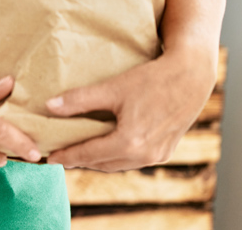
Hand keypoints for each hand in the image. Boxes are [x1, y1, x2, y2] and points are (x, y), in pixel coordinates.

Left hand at [45, 46, 216, 170]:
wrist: (192, 77)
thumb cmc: (152, 79)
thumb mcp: (113, 88)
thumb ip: (80, 99)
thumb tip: (49, 106)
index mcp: (129, 142)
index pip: (89, 154)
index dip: (67, 156)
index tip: (50, 158)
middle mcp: (144, 155)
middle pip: (103, 163)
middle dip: (80, 160)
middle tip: (61, 155)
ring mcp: (157, 156)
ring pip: (119, 164)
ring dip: (98, 161)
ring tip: (79, 154)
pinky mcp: (166, 151)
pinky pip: (134, 160)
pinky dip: (116, 158)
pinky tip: (107, 149)